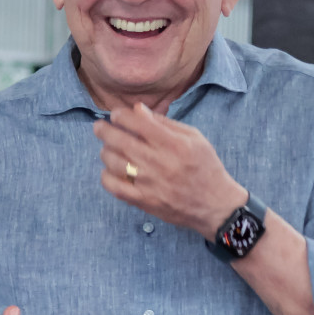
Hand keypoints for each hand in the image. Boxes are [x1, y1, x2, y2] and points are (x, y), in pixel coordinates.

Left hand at [94, 101, 247, 239]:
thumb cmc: (205, 167)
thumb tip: (138, 109)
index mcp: (174, 144)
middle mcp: (159, 162)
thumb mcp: (194, 138)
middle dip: (104, 130)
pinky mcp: (143, 201)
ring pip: (114, 162)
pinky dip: (106, 176)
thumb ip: (165, 123)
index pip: (139, 123)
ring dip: (105, 152)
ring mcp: (149, 183)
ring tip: (107, 148)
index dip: (122, 115)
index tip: (116, 114)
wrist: (214, 205)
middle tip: (99, 127)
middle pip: (121, 141)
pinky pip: (114, 187)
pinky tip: (110, 170)